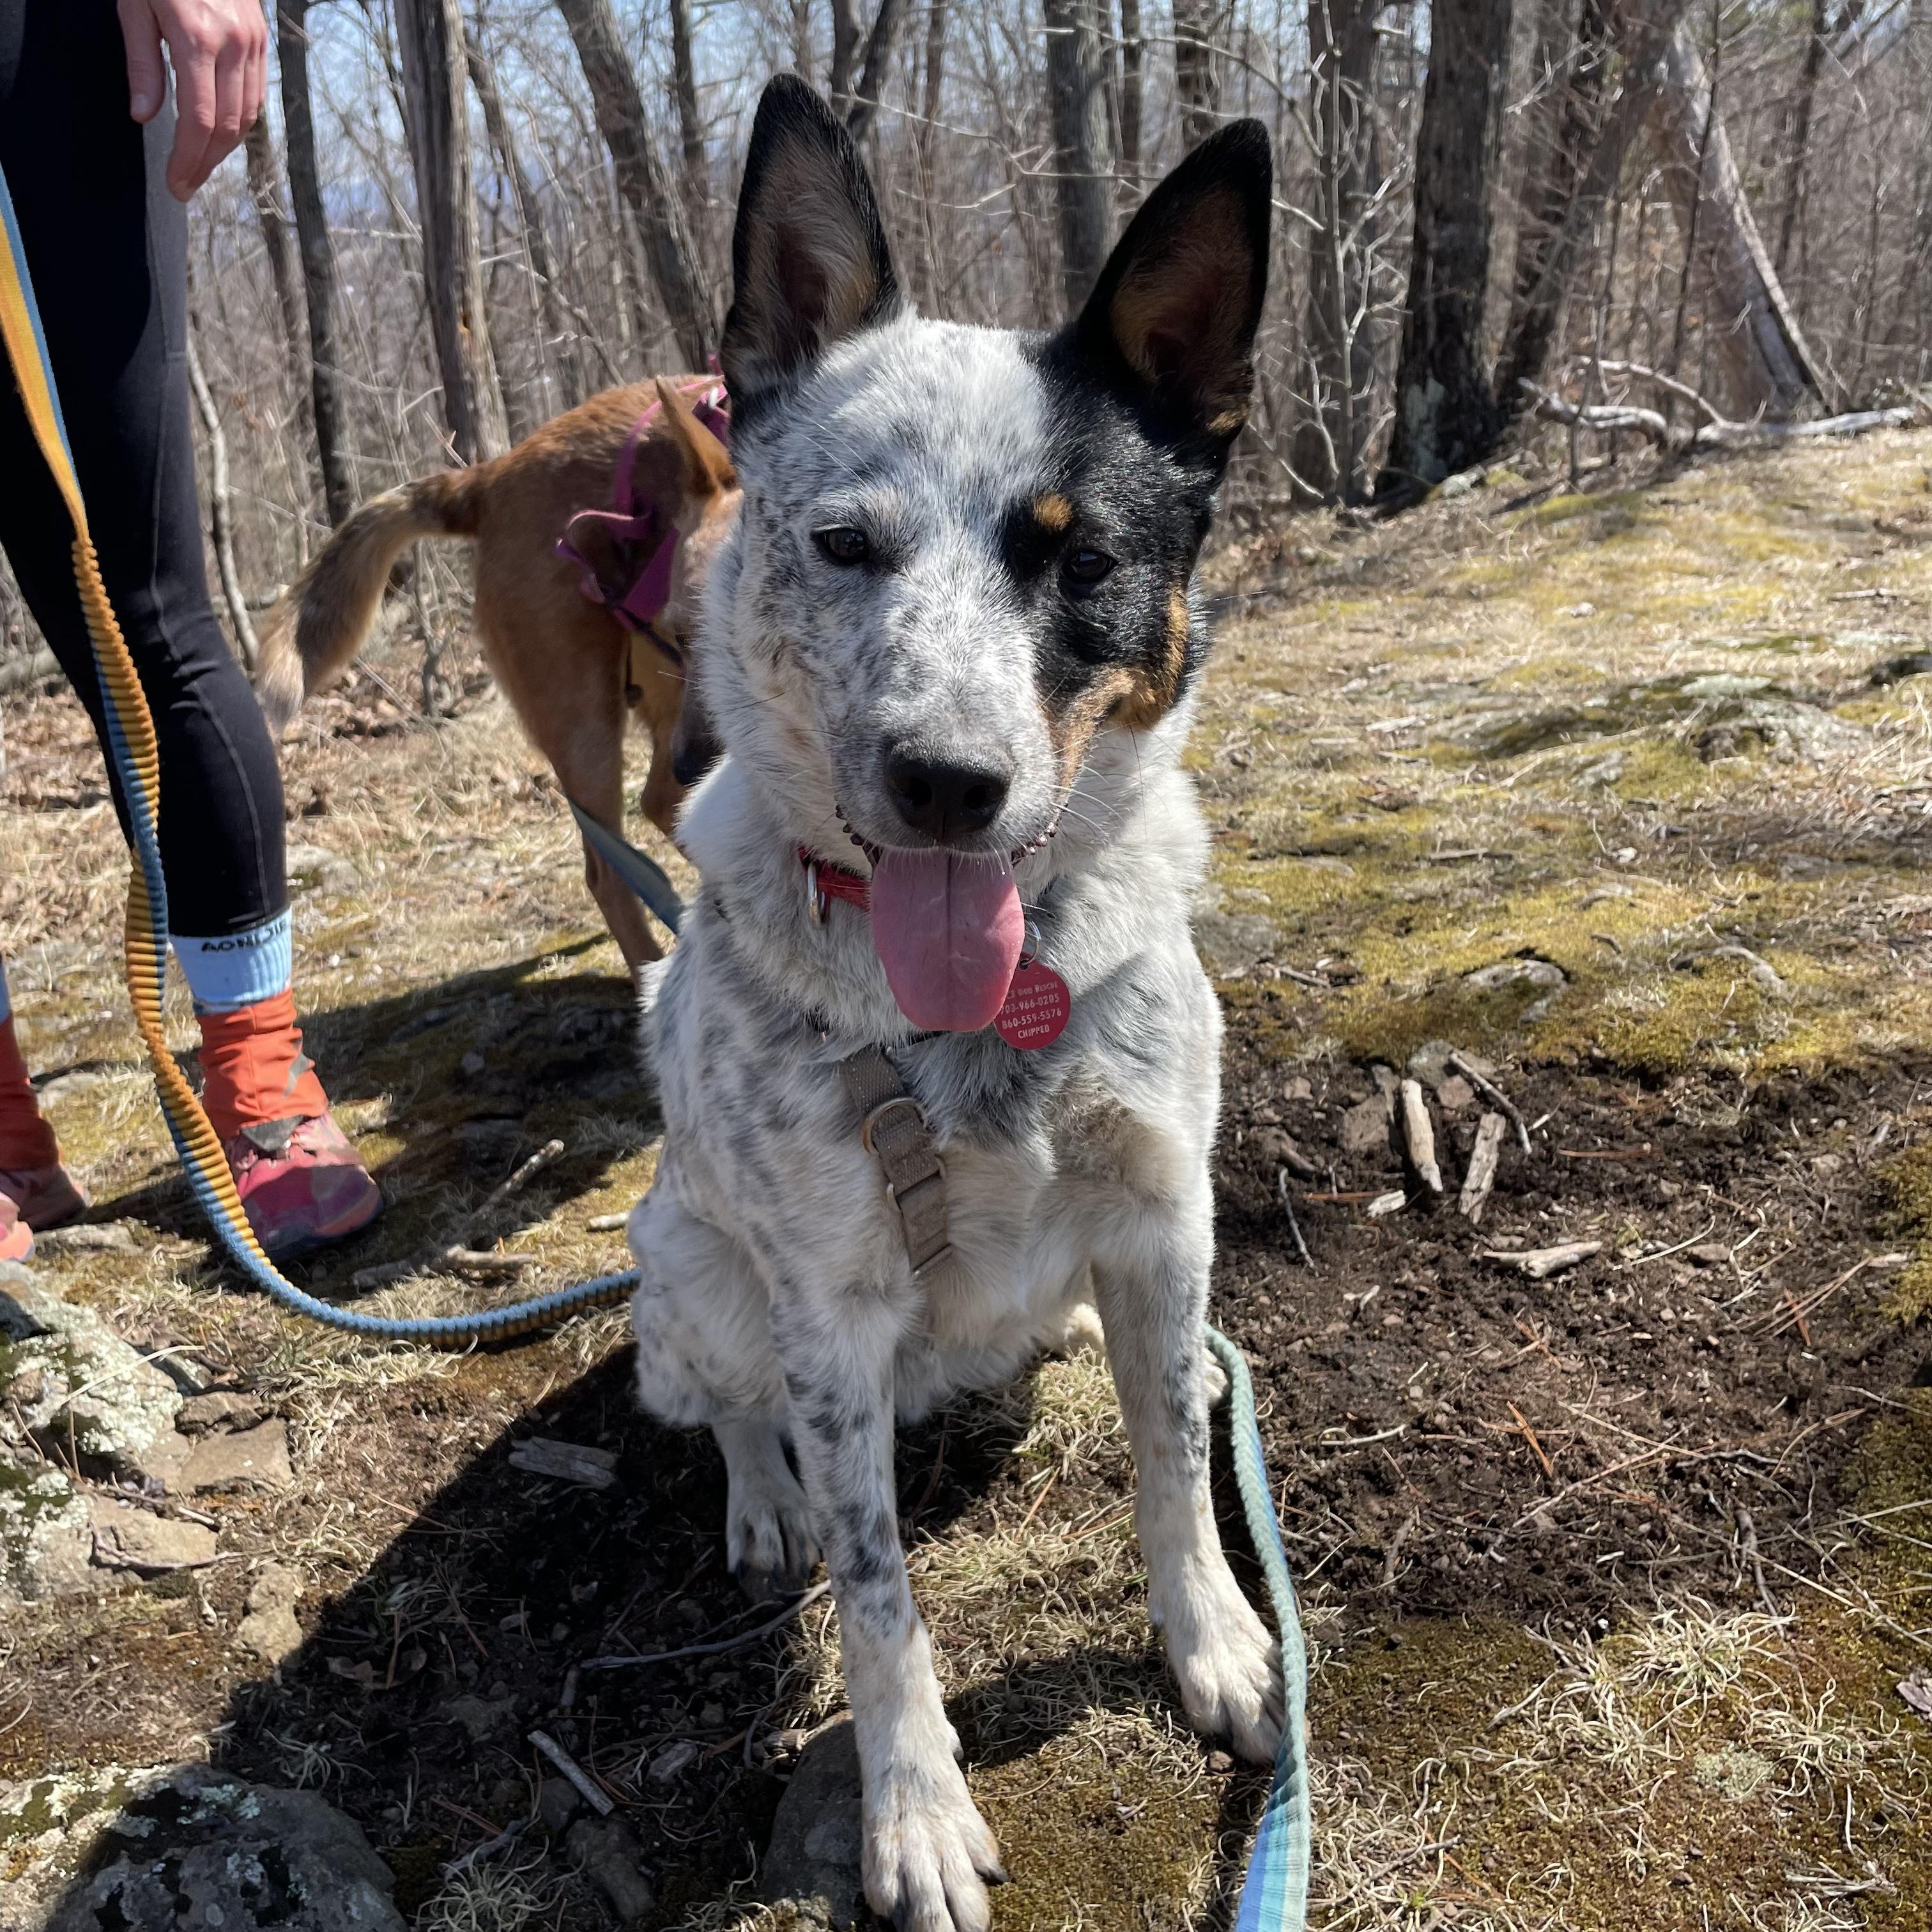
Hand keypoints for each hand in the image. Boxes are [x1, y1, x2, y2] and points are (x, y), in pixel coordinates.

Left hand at [118, 0, 268, 201]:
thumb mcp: (134, 6)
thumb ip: (142, 63)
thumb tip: (143, 116)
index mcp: (198, 39)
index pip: (200, 119)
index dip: (188, 159)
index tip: (175, 184)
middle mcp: (234, 45)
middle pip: (228, 127)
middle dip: (205, 162)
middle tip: (185, 184)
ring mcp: (253, 42)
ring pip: (247, 116)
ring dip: (224, 148)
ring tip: (200, 163)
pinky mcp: (261, 39)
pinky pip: (255, 94)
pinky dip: (239, 121)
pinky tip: (219, 132)